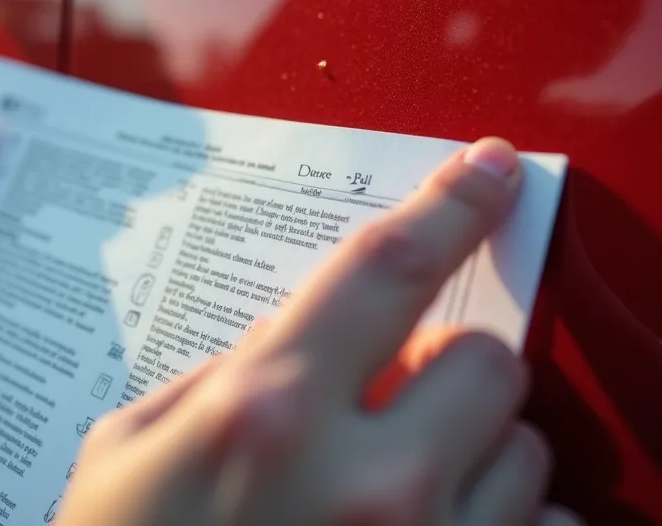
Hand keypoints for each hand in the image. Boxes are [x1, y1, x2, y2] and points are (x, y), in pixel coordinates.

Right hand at [57, 137, 580, 525]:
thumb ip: (229, 376)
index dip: (453, 204)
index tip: (496, 167)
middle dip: (454, 372)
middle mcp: (367, 484)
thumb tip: (314, 334)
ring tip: (401, 495)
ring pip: (529, 455)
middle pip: (492, 363)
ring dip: (477, 458)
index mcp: (267, 414)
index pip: (389, 269)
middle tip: (401, 402)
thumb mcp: (132, 451)